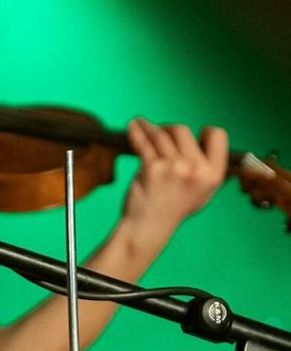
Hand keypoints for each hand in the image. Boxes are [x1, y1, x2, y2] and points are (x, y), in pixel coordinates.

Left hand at [120, 118, 227, 239]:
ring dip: (149, 127)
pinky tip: (133, 125)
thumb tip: (207, 141)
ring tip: (141, 123)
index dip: (204, 131)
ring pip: (161, 134)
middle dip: (168, 128)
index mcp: (213, 174)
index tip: (190, 135)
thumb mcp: (204, 192)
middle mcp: (196, 169)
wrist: (149, 226)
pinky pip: (143, 142)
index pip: (218, 136)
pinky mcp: (151, 169)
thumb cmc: (173, 208)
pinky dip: (136, 131)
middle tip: (158, 132)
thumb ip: (207, 169)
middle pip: (183, 131)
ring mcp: (173, 168)